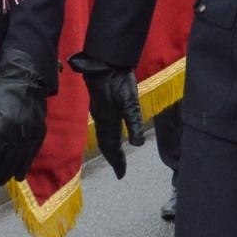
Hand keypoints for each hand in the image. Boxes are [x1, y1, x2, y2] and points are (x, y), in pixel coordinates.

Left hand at [0, 50, 48, 183]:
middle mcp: (20, 132)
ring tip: (3, 181)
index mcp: (5, 125)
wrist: (25, 76)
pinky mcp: (40, 130)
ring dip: (12, 172)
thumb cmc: (0, 89)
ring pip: (22, 159)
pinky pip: (33, 152)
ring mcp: (32, 132)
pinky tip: (20, 172)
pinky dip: (26, 164)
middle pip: (9, 160)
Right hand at [69, 53, 146, 178]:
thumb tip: (138, 145)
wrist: (103, 62)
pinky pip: (101, 127)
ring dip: (109, 148)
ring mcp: (98, 112)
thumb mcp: (130, 101)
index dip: (117, 161)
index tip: (121, 174)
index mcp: (108, 122)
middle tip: (119, 169)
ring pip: (102, 136)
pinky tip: (110, 132)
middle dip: (112, 157)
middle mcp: (101, 120)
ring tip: (115, 155)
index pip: (112, 147)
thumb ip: (134, 122)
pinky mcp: (98, 105)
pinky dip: (106, 136)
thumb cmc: (118, 81)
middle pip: (105, 144)